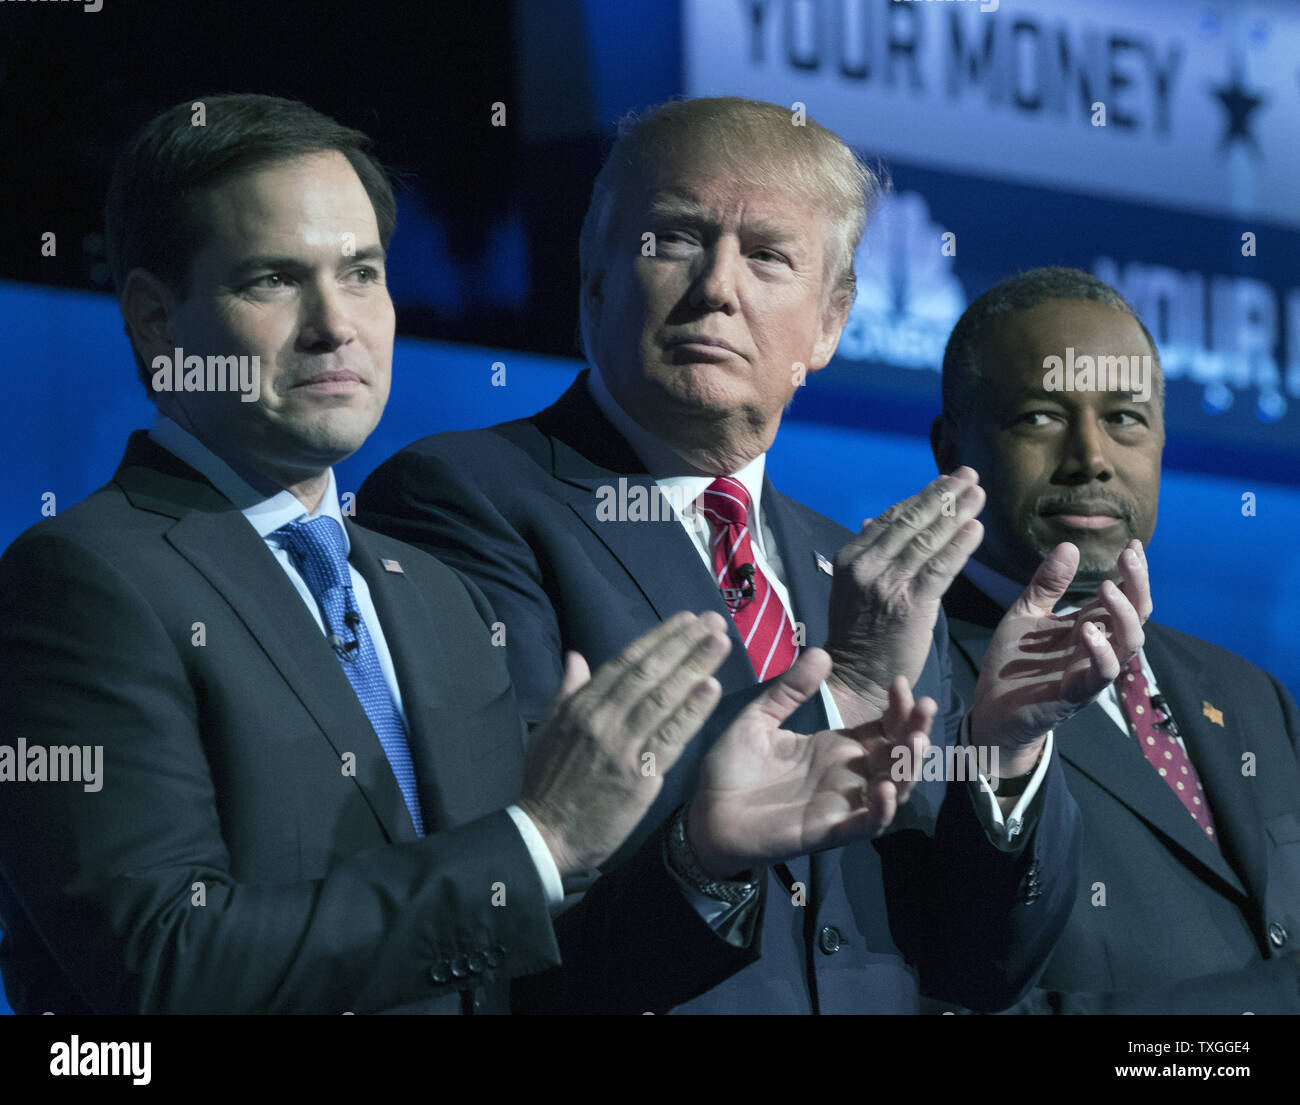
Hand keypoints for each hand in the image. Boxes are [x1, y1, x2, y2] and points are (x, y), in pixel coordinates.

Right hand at [519, 611, 730, 875]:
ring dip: (696, 666)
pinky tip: (712, 689)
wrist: (545, 836)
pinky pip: (670, 737)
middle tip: (714, 621)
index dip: (660, 637)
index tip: (686, 620)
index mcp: (581, 705)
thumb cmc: (547, 785)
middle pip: (650, 672)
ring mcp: (621, 745)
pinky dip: (692, 711)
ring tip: (720, 643)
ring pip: (664, 697)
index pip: (627, 661)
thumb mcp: (548, 731)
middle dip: (685, 643)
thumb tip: (576, 657)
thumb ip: (566, 692)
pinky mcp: (638, 775)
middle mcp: (602, 718)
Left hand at [687, 649, 937, 878]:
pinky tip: (885, 787)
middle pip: (898, 754)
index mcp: (834, 747)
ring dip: (910, 767)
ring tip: (915, 741)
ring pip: (894, 788)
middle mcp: (847, 775)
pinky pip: (866, 824)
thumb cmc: (732, 769)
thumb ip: (789, 690)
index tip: (900, 683)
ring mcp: (842, 804)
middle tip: (923, 705)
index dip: (898, 707)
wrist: (705, 813)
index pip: (882, 726)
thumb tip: (822, 652)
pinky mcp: (828, 830)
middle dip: (917, 730)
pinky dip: (882, 809)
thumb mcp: (759, 718)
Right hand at [825, 468, 983, 725]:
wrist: (855, 678)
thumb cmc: (859, 635)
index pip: (892, 518)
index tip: (947, 481)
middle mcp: (867, 565)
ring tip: (979, 494)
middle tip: (970, 476)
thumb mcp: (852, 588)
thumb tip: (872, 521)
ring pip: (928, 539)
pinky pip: (941, 567)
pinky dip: (960, 546)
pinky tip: (976, 529)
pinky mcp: (911, 604)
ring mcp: (888, 584)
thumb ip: (868, 554)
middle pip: (912, 521)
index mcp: (851, 558)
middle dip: (944, 495)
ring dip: (957, 513)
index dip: (923, 496)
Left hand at [970, 540, 1150, 775]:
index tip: (1133, 544)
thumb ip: (1047, 584)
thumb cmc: (1014, 662)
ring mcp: (1090, 672)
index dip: (1133, 573)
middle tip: (1129, 556)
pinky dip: (1101, 653)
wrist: (991, 707)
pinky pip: (1101, 676)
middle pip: (1136, 616)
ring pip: (1129, 644)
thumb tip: (1070, 546)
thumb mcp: (1025, 613)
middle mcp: (1097, 647)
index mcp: (1088, 626)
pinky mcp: (1075, 695)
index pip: (1123, 597)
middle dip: (1139, 585)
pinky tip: (1088, 631)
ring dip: (1123, 614)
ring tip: (1107, 587)